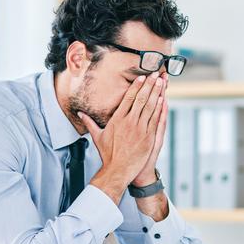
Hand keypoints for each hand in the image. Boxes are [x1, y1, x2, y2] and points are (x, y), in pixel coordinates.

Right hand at [80, 72, 164, 203]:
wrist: (118, 170)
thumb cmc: (108, 155)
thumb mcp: (97, 137)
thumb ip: (90, 123)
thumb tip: (80, 114)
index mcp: (117, 120)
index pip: (128, 98)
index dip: (136, 86)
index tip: (142, 77)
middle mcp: (129, 122)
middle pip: (141, 99)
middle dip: (149, 85)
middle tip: (155, 73)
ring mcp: (140, 129)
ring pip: (150, 107)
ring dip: (157, 93)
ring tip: (161, 82)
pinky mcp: (148, 137)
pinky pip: (155, 119)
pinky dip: (160, 108)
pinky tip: (163, 99)